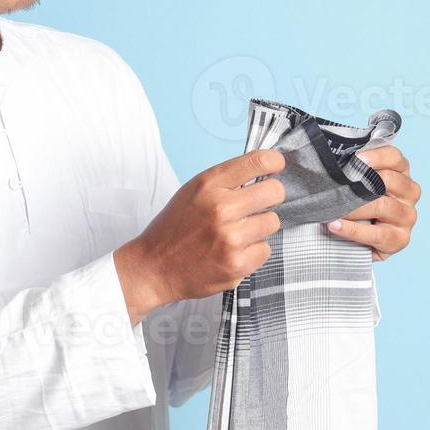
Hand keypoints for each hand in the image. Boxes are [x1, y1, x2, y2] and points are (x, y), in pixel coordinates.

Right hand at [114, 148, 286, 322]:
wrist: (153, 267)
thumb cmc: (173, 228)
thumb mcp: (192, 192)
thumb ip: (225, 181)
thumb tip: (263, 171)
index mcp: (208, 185)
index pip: (258, 162)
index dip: (273, 162)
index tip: (276, 166)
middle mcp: (221, 208)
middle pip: (275, 191)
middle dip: (270, 196)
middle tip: (258, 204)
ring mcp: (231, 238)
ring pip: (273, 222)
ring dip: (259, 227)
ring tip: (237, 232)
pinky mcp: (237, 264)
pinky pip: (265, 250)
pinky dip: (253, 252)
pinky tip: (233, 252)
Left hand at [325, 145, 420, 261]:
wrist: (355, 242)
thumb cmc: (353, 206)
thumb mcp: (352, 184)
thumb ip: (346, 167)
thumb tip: (316, 152)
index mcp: (400, 173)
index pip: (395, 157)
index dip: (377, 156)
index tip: (355, 158)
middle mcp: (408, 192)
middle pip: (390, 180)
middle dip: (361, 183)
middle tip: (336, 186)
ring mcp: (407, 216)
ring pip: (384, 206)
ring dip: (354, 207)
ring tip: (331, 209)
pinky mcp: (400, 239)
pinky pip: (378, 234)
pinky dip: (354, 230)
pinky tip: (335, 226)